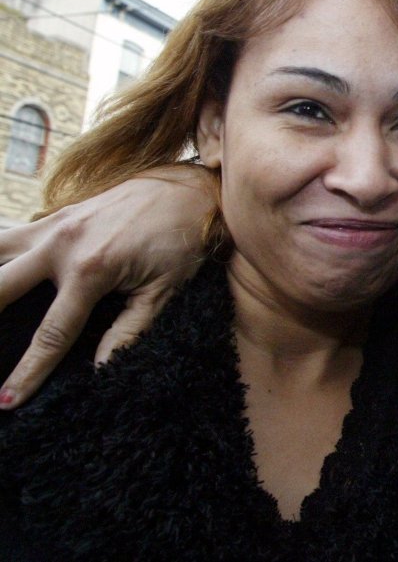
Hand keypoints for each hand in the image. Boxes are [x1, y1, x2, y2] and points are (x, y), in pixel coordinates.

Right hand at [0, 165, 216, 407]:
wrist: (186, 190)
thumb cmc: (181, 240)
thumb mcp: (165, 290)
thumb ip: (130, 331)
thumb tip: (101, 370)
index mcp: (90, 270)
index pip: (51, 334)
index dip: (28, 372)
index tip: (6, 401)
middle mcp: (59, 246)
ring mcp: (51, 227)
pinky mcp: (53, 217)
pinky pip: (6, 233)